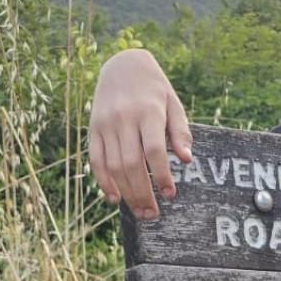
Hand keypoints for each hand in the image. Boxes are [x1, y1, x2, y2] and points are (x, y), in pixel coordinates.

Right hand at [87, 48, 193, 219]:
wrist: (123, 65)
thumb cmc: (155, 89)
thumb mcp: (173, 103)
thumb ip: (180, 131)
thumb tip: (187, 160)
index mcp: (148, 112)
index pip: (154, 150)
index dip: (161, 175)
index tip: (170, 194)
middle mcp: (124, 119)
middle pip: (132, 163)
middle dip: (142, 193)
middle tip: (153, 214)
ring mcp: (106, 124)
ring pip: (114, 165)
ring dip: (126, 192)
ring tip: (139, 211)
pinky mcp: (93, 129)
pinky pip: (96, 159)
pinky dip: (104, 181)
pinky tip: (114, 197)